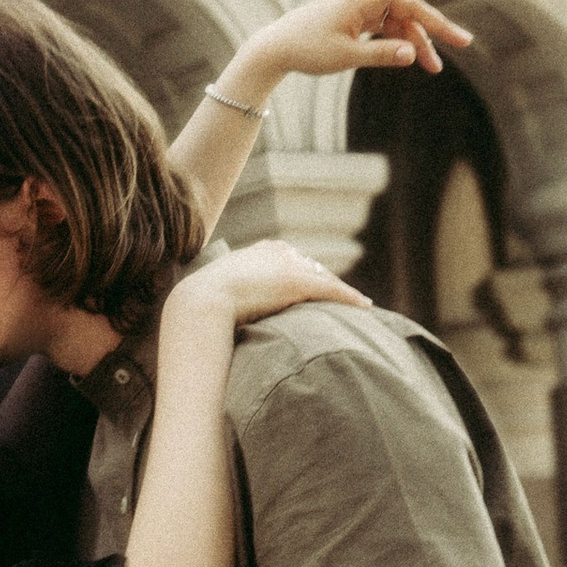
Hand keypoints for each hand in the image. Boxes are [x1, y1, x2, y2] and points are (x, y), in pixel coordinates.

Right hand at [171, 238, 369, 323]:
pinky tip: (365, 307)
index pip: (290, 260)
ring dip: (341, 293)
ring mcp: (287, 266)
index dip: (304, 275)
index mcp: (258, 252)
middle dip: (325, 282)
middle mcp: (277, 252)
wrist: (200, 302)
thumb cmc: (201, 304)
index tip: (314, 287)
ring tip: (357, 304)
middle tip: (340, 298)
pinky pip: (331, 290)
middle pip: (312, 267)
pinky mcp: (298, 282)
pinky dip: (350, 299)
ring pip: (324, 279)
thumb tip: (220, 313)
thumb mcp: (216, 294)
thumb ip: (227, 297)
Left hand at [230, 0, 473, 96]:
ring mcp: (364, 7)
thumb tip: (412, 54)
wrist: (277, 48)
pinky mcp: (360, 19)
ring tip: (435, 70)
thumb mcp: (346, 56)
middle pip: (412, 9)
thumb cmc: (307, 48)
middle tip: (465, 43)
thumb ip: (381, 54)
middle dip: (437, 28)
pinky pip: (389, 28)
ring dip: (419, 43)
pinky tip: (416, 60)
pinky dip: (401, 43)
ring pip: (402, 22)